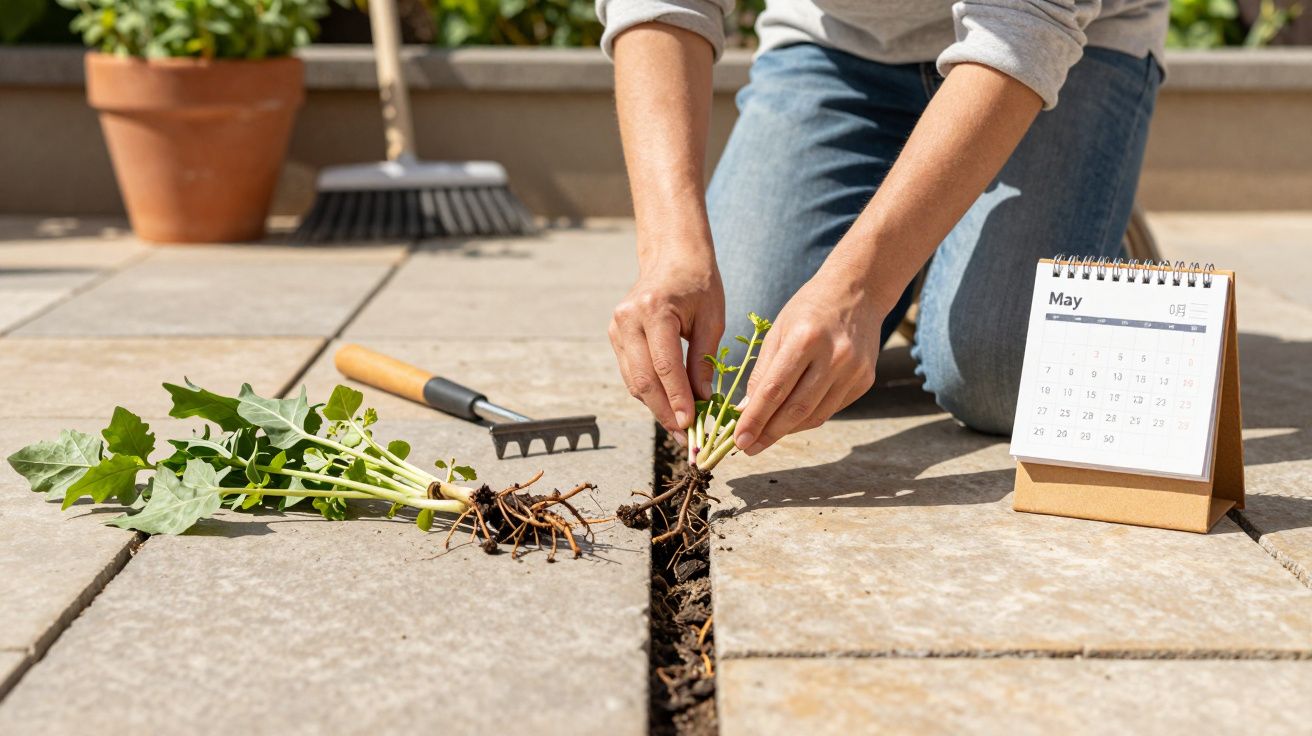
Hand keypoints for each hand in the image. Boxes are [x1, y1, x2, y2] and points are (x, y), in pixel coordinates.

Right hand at [609, 244, 724, 436]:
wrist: (671, 258)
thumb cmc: (699, 284)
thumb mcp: (712, 319)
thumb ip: (704, 360)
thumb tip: (704, 401)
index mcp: (654, 309)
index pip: (665, 365)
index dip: (677, 399)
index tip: (691, 423)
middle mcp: (628, 319)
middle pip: (643, 379)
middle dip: (664, 411)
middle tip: (685, 435)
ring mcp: (616, 327)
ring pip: (633, 381)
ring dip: (655, 407)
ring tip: (679, 427)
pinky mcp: (615, 335)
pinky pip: (631, 373)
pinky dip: (648, 392)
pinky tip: (667, 406)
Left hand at [733, 266, 882, 454]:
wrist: (859, 291)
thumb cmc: (809, 308)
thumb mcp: (778, 330)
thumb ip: (762, 372)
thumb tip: (746, 412)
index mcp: (806, 338)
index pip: (775, 389)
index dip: (755, 419)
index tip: (738, 440)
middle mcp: (834, 356)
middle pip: (797, 409)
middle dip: (769, 433)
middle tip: (747, 448)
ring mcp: (853, 370)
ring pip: (816, 415)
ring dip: (787, 430)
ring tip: (765, 437)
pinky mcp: (865, 380)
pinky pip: (831, 409)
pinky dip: (808, 418)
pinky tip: (791, 420)